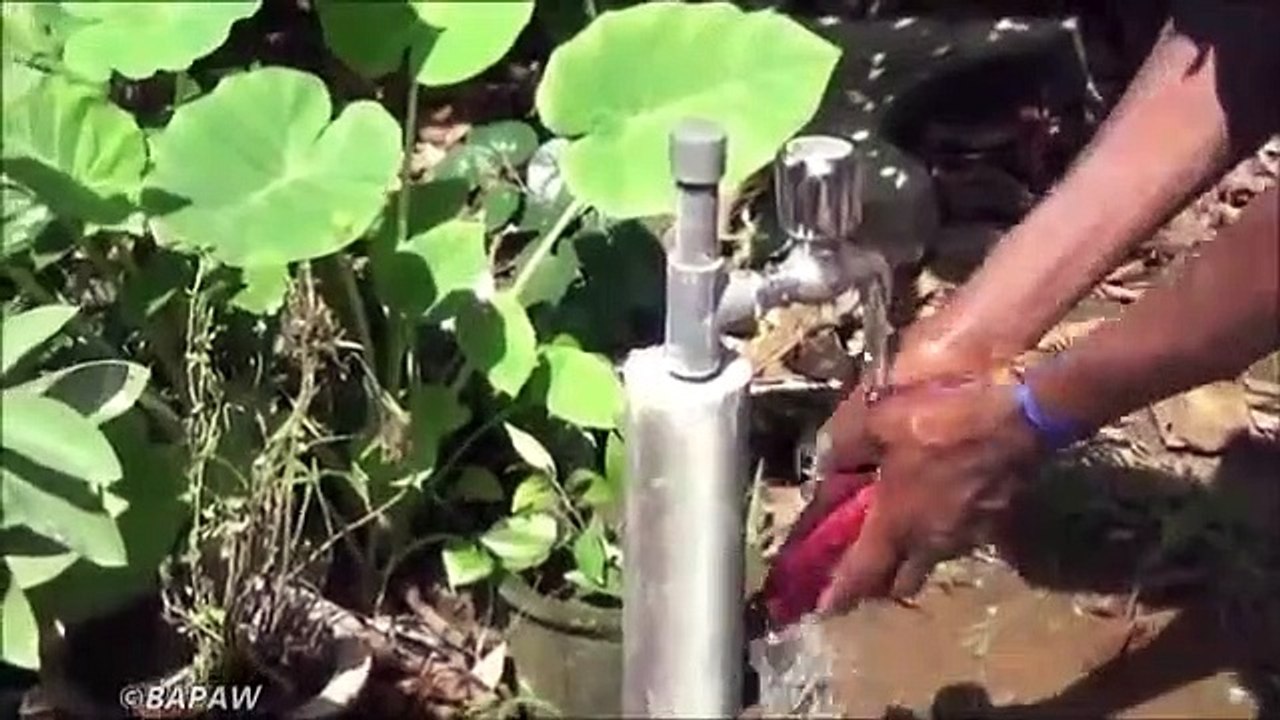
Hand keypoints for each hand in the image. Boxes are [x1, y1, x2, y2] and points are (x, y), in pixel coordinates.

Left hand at [813, 375, 1042, 611]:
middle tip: (861, 570)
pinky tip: (939, 505)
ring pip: (934, 558)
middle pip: (902, 581)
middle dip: (879, 583)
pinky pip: (962, 536)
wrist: (1025, 412)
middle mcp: (934, 542)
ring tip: (900, 531)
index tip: (826, 609)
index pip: (863, 575)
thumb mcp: (876, 417)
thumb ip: (844, 443)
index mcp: (897, 524)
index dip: (841, 595)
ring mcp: (973, 533)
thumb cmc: (943, 417)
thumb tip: (826, 462)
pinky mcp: (1000, 516)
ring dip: (914, 554)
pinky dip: (943, 530)